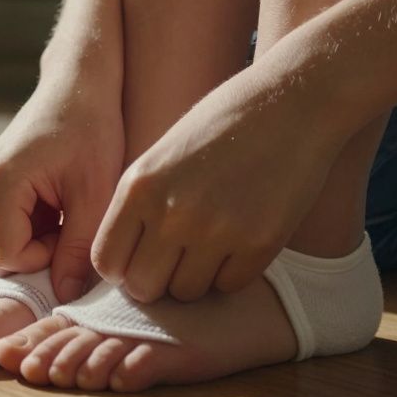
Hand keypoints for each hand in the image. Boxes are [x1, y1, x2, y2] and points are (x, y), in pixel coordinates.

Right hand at [0, 77, 123, 302]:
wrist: (77, 86)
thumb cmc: (91, 129)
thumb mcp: (95, 194)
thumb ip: (78, 249)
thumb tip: (65, 297)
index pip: (8, 258)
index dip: (45, 261)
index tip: (75, 236)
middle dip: (38, 256)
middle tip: (73, 228)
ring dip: (35, 243)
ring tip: (67, 213)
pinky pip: (1, 228)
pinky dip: (30, 229)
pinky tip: (55, 206)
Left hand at [91, 68, 350, 301]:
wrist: (290, 103)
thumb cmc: (219, 127)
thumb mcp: (159, 157)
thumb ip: (137, 207)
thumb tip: (120, 265)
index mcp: (139, 187)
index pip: (106, 262)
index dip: (122, 267)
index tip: (139, 259)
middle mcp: (171, 213)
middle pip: (143, 287)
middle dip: (156, 280)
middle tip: (175, 260)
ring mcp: (216, 231)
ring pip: (186, 292)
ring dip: (195, 277)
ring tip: (211, 244)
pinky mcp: (259, 243)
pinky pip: (229, 286)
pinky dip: (232, 273)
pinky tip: (240, 240)